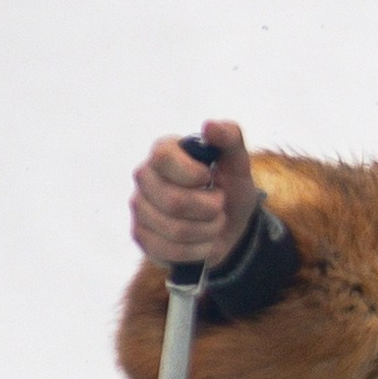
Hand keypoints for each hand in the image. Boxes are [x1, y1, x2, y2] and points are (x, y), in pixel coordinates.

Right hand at [129, 119, 258, 273]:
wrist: (229, 228)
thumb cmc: (229, 188)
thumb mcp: (238, 163)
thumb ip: (230, 137)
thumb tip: (210, 126)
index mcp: (163, 152)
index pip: (162, 158)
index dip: (192, 174)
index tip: (209, 178)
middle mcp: (144, 177)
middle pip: (173, 202)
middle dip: (209, 209)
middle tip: (219, 206)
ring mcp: (139, 208)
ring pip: (175, 230)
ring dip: (208, 231)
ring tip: (214, 223)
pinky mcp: (141, 237)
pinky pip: (170, 251)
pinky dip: (198, 251)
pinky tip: (203, 242)